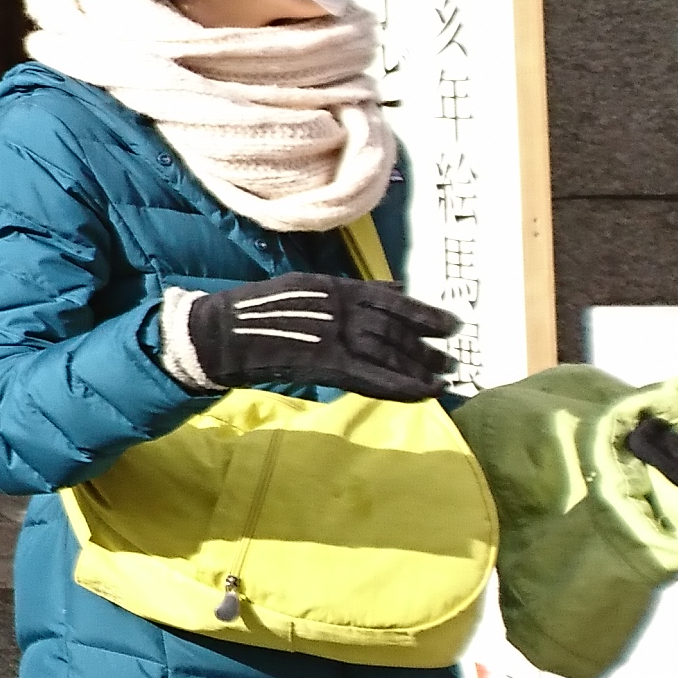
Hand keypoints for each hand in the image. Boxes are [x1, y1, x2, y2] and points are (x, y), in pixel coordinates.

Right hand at [190, 272, 457, 400]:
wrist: (222, 332)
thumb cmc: (257, 309)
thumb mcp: (305, 285)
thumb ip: (350, 289)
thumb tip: (393, 288)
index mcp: (336, 288)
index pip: (391, 301)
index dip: (424, 314)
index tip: (451, 324)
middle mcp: (341, 309)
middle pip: (394, 329)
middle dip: (427, 345)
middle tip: (454, 358)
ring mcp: (335, 336)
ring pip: (389, 352)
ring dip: (422, 365)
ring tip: (446, 374)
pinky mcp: (327, 363)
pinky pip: (373, 377)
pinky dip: (403, 385)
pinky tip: (427, 392)